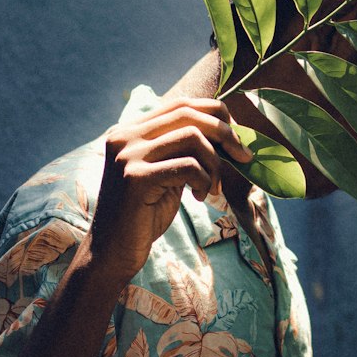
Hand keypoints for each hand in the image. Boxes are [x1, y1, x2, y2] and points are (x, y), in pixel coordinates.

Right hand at [80, 98, 252, 285]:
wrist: (113, 252)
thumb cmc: (144, 215)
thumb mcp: (166, 174)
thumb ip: (184, 150)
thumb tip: (228, 132)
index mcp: (129, 130)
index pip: (180, 104)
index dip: (215, 115)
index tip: (236, 139)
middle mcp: (124, 136)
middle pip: (188, 114)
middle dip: (225, 133)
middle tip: (243, 157)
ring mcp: (127, 155)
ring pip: (192, 137)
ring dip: (215, 164)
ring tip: (213, 188)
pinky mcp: (135, 178)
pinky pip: (188, 166)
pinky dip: (205, 180)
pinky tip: (200, 197)